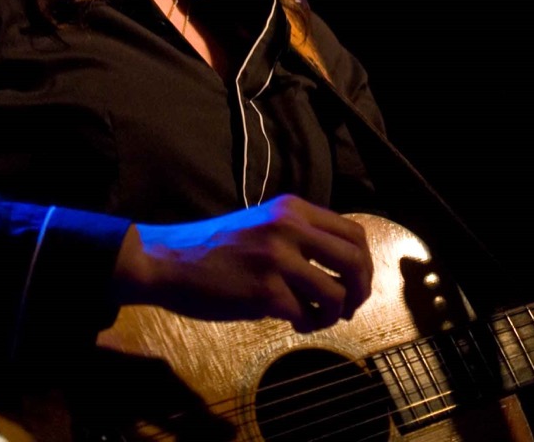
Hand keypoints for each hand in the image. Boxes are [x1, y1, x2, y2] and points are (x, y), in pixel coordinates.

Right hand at [113, 194, 372, 333]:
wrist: (169, 261)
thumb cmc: (217, 249)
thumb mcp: (265, 225)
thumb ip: (301, 235)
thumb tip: (344, 266)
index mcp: (293, 209)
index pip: (353, 233)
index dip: (364, 264)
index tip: (356, 284)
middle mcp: (290, 227)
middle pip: (354, 260)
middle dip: (360, 290)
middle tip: (350, 308)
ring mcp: (277, 258)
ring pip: (336, 293)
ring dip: (334, 313)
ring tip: (316, 319)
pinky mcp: (264, 291)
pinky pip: (307, 315)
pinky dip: (308, 324)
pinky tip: (294, 323)